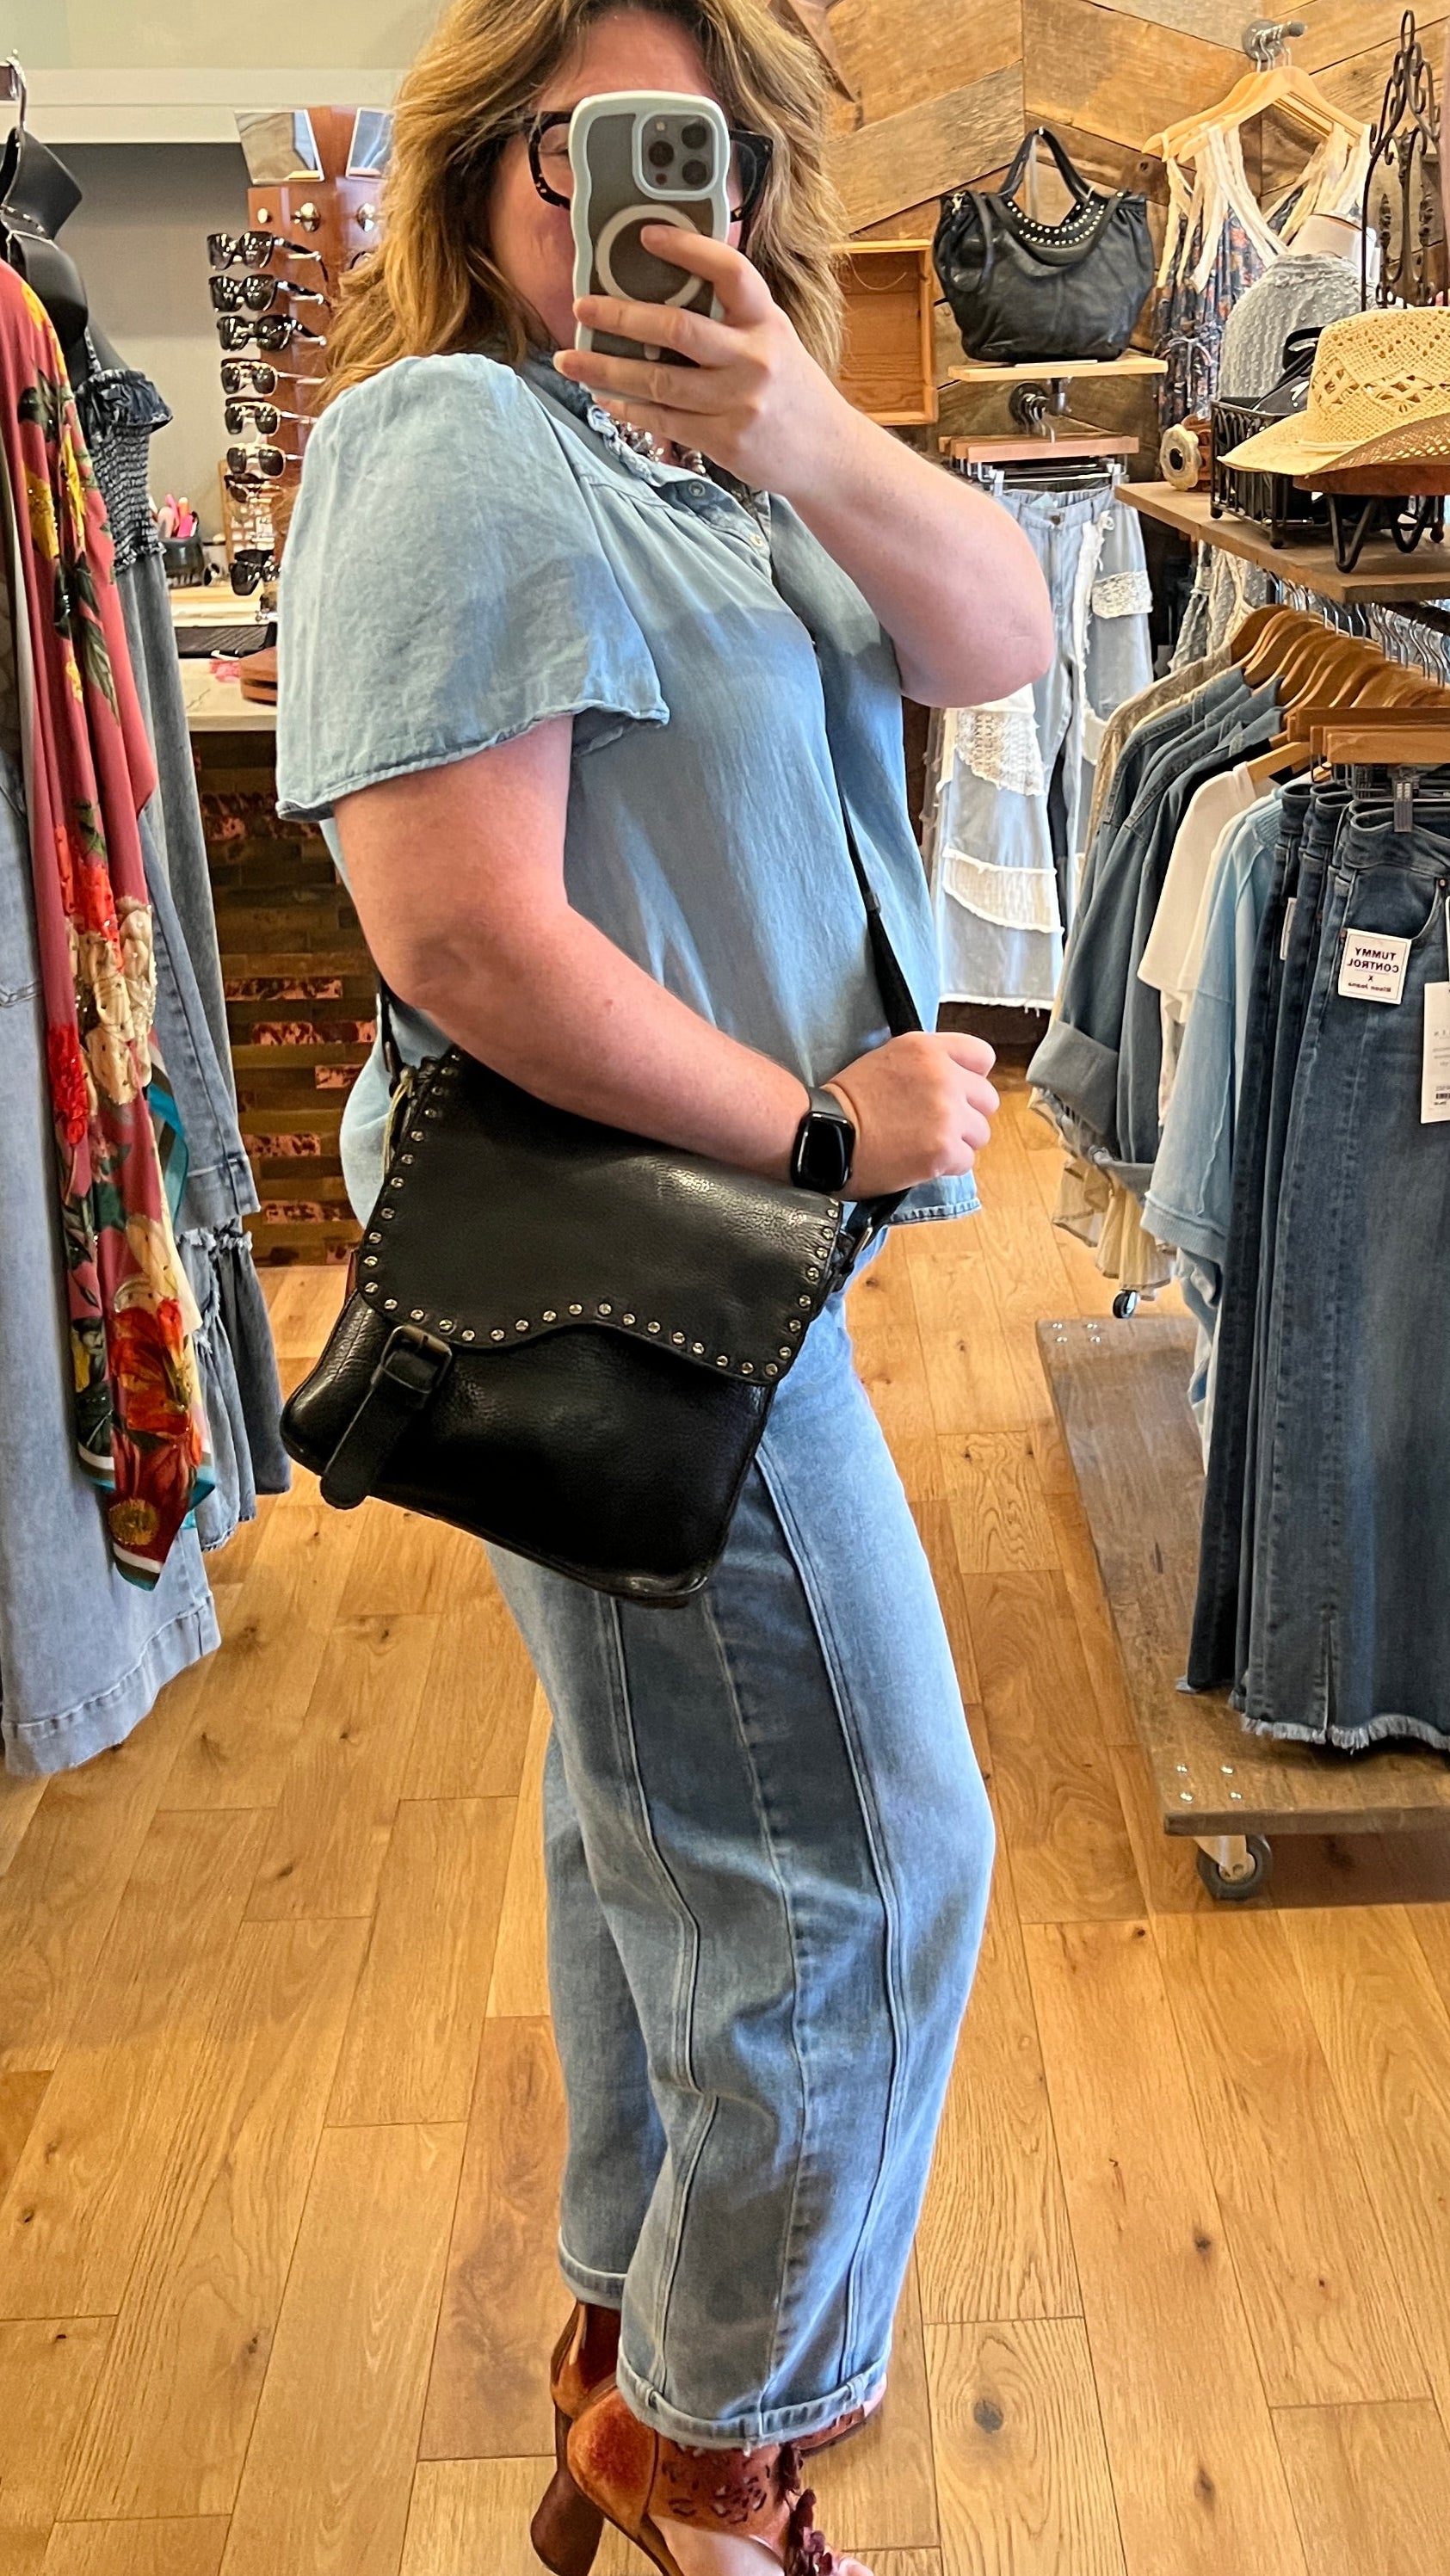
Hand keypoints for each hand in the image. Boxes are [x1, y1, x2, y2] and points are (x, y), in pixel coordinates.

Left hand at [553, 227, 858, 498]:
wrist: (827, 454)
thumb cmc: (790, 390)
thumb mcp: (774, 339)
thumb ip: (731, 319)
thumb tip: (663, 296)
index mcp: (767, 320)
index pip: (729, 271)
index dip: (688, 250)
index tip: (647, 235)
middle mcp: (755, 358)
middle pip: (677, 329)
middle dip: (621, 317)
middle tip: (582, 307)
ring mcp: (739, 403)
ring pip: (658, 382)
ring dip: (606, 371)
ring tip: (570, 361)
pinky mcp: (725, 440)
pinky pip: (664, 421)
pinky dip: (628, 408)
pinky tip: (604, 397)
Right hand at [823, 1033, 998, 1198]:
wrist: (822, 1134)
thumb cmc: (848, 1100)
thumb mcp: (889, 1058)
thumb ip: (927, 1063)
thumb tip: (958, 1079)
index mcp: (928, 1049)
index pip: (982, 1057)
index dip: (971, 1078)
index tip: (955, 1092)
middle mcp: (944, 1077)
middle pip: (987, 1100)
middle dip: (966, 1115)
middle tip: (935, 1125)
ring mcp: (947, 1115)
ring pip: (980, 1134)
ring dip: (958, 1142)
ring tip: (924, 1145)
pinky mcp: (943, 1150)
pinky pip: (966, 1161)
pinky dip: (945, 1166)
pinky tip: (919, 1161)